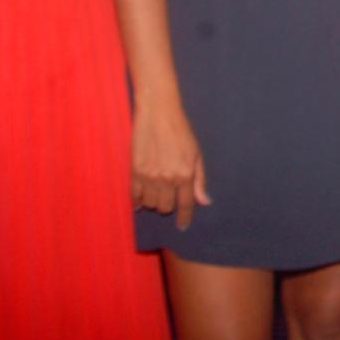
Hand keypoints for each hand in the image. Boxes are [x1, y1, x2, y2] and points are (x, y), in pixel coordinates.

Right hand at [132, 98, 209, 229]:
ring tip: (157, 195)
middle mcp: (167, 179)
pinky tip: (141, 202)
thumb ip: (200, 180)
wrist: (158, 114)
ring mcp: (149, 176)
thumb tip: (205, 202)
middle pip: (166, 207)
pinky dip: (138, 202)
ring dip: (154, 203)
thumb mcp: (197, 154)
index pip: (186, 205)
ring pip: (150, 204)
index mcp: (185, 175)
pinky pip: (135, 196)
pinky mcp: (135, 171)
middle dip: (169, 207)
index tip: (182, 226)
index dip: (184, 218)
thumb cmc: (181, 132)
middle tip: (169, 200)